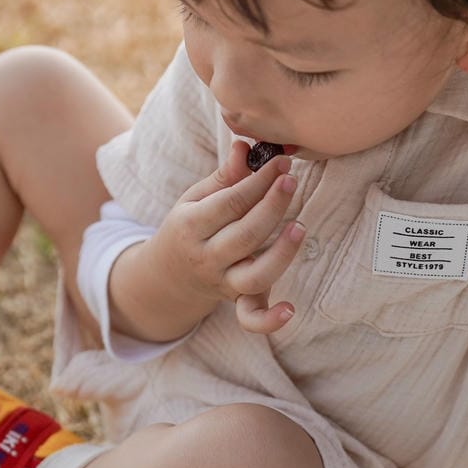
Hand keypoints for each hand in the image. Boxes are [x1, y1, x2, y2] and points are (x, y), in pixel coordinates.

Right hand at [152, 139, 305, 333]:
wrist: (168, 275)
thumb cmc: (190, 227)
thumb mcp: (196, 199)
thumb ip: (224, 177)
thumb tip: (245, 147)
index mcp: (190, 226)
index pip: (230, 203)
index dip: (258, 181)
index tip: (281, 162)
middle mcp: (206, 257)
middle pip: (245, 234)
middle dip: (272, 205)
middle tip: (291, 180)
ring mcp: (222, 282)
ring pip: (255, 275)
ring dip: (281, 253)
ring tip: (299, 226)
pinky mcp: (236, 301)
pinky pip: (251, 318)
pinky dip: (270, 320)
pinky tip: (290, 308)